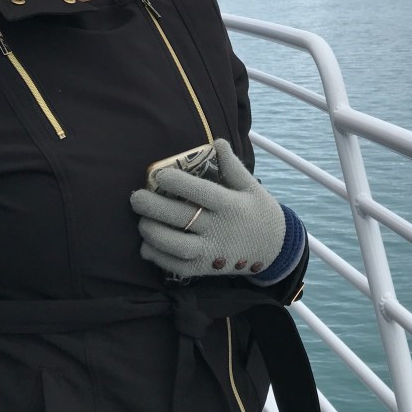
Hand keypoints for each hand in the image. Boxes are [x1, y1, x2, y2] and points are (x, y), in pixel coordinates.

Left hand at [132, 139, 297, 281]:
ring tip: (142, 221)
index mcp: (231, 205)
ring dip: (152, 232)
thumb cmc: (260, 213)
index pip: (200, 192)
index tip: (159, 175)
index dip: (176, 182)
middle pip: (180, 217)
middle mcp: (220, 229)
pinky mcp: (204, 269)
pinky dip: (157, 256)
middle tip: (135, 197)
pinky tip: (147, 245)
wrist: (276, 251)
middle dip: (152, 206)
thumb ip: (233, 166)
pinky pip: (175, 265)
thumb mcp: (252, 187)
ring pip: (174, 244)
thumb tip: (216, 142)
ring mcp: (211, 251)